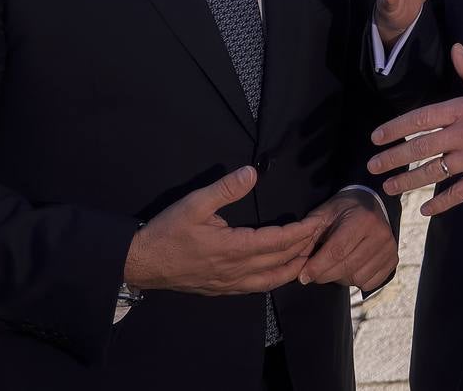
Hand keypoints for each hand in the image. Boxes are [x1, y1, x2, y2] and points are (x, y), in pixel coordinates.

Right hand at [122, 166, 330, 294]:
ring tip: (311, 254)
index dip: (302, 232)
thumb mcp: (194, 203)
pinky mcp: (223, 290)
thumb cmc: (167, 232)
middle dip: (305, 247)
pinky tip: (281, 272)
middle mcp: (236, 270)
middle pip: (281, 261)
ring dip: (295, 267)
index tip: (318, 221)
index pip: (278, 241)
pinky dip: (276, 279)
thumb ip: (225, 188)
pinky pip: (258, 288)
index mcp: (233, 248)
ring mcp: (230, 283)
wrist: (140, 263)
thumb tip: (252, 172)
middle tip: (322, 234)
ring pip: (273, 280)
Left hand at [296, 190, 397, 293]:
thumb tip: (293, 260)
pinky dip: (356, 280)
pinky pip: (369, 283)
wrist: (371, 203)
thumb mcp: (323, 214)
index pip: (337, 251)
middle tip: (314, 273)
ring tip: (335, 265)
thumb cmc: (343, 210)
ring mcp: (389, 248)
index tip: (303, 276)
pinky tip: (351, 267)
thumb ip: (308, 234)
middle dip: (324, 275)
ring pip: (357, 278)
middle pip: (346, 268)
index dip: (317, 267)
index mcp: (362, 219)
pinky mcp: (393, 260)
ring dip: (341, 278)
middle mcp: (380, 234)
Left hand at [367, 44, 462, 216]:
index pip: (421, 118)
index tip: (377, 137)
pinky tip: (426, 210)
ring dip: (409, 181)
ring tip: (390, 188)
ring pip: (435, 172)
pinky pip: (459, 192)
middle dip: (393, 158)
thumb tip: (456, 49)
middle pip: (421, 147)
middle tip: (373, 166)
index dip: (396, 128)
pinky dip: (441, 203)